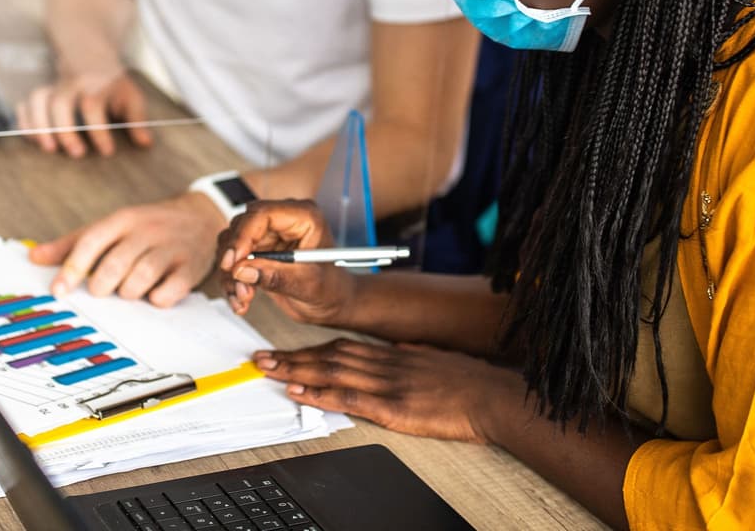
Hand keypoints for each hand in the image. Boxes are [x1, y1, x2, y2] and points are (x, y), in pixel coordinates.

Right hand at [14, 70, 154, 156]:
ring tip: (49, 149)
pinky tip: (32, 139)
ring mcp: (53, 86)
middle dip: (65, 130)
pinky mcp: (41, 92)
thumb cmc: (111, 81)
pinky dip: (24, 121)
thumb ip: (137, 119)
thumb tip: (146, 143)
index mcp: (96, 83)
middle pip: (60, 103)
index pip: (93, 105)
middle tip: (77, 154)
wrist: (88, 52)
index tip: (106, 152)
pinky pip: (25, 103)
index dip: (99, 131)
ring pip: (38, 100)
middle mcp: (71, 83)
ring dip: (39, 126)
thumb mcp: (130, 95)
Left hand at [30, 192, 223, 305]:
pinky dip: (158, 299)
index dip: (72, 268)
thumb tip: (34, 257)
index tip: (58, 291)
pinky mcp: (191, 266)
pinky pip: (169, 292)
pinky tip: (155, 294)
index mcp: (122, 219)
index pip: (91, 241)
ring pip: (141, 278)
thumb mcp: (111, 227)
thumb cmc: (146, 227)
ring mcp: (171, 248)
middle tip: (102, 290)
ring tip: (129, 290)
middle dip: (102, 285)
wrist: (200, 216)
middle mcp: (146, 231)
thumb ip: (73, 244)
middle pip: (115, 264)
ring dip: (129, 292)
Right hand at [216, 200, 356, 327]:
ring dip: (231, 274)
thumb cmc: (331, 289)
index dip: (243, 235)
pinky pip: (233, 261)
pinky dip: (231, 282)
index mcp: (303, 217)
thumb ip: (276, 276)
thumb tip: (242, 270)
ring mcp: (268, 236)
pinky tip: (241, 301)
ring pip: (231, 245)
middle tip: (239, 285)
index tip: (233, 262)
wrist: (333, 304)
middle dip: (235, 259)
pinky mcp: (258, 251)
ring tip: (243, 298)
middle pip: (242, 227)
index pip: (262, 214)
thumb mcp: (309, 285)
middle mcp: (282, 221)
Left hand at [253, 339, 524, 443]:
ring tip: (268, 369)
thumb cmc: (471, 382)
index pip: (343, 347)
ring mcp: (388, 383)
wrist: (493, 396)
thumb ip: (412, 356)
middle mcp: (385, 364)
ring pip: (332, 372)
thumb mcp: (436, 360)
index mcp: (394, 354)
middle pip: (329, 356)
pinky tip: (300, 391)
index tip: (288, 350)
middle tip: (260, 357)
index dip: (311, 349)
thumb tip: (398, 350)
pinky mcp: (394, 407)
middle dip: (292, 357)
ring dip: (296, 370)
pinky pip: (349, 397)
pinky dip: (320, 392)